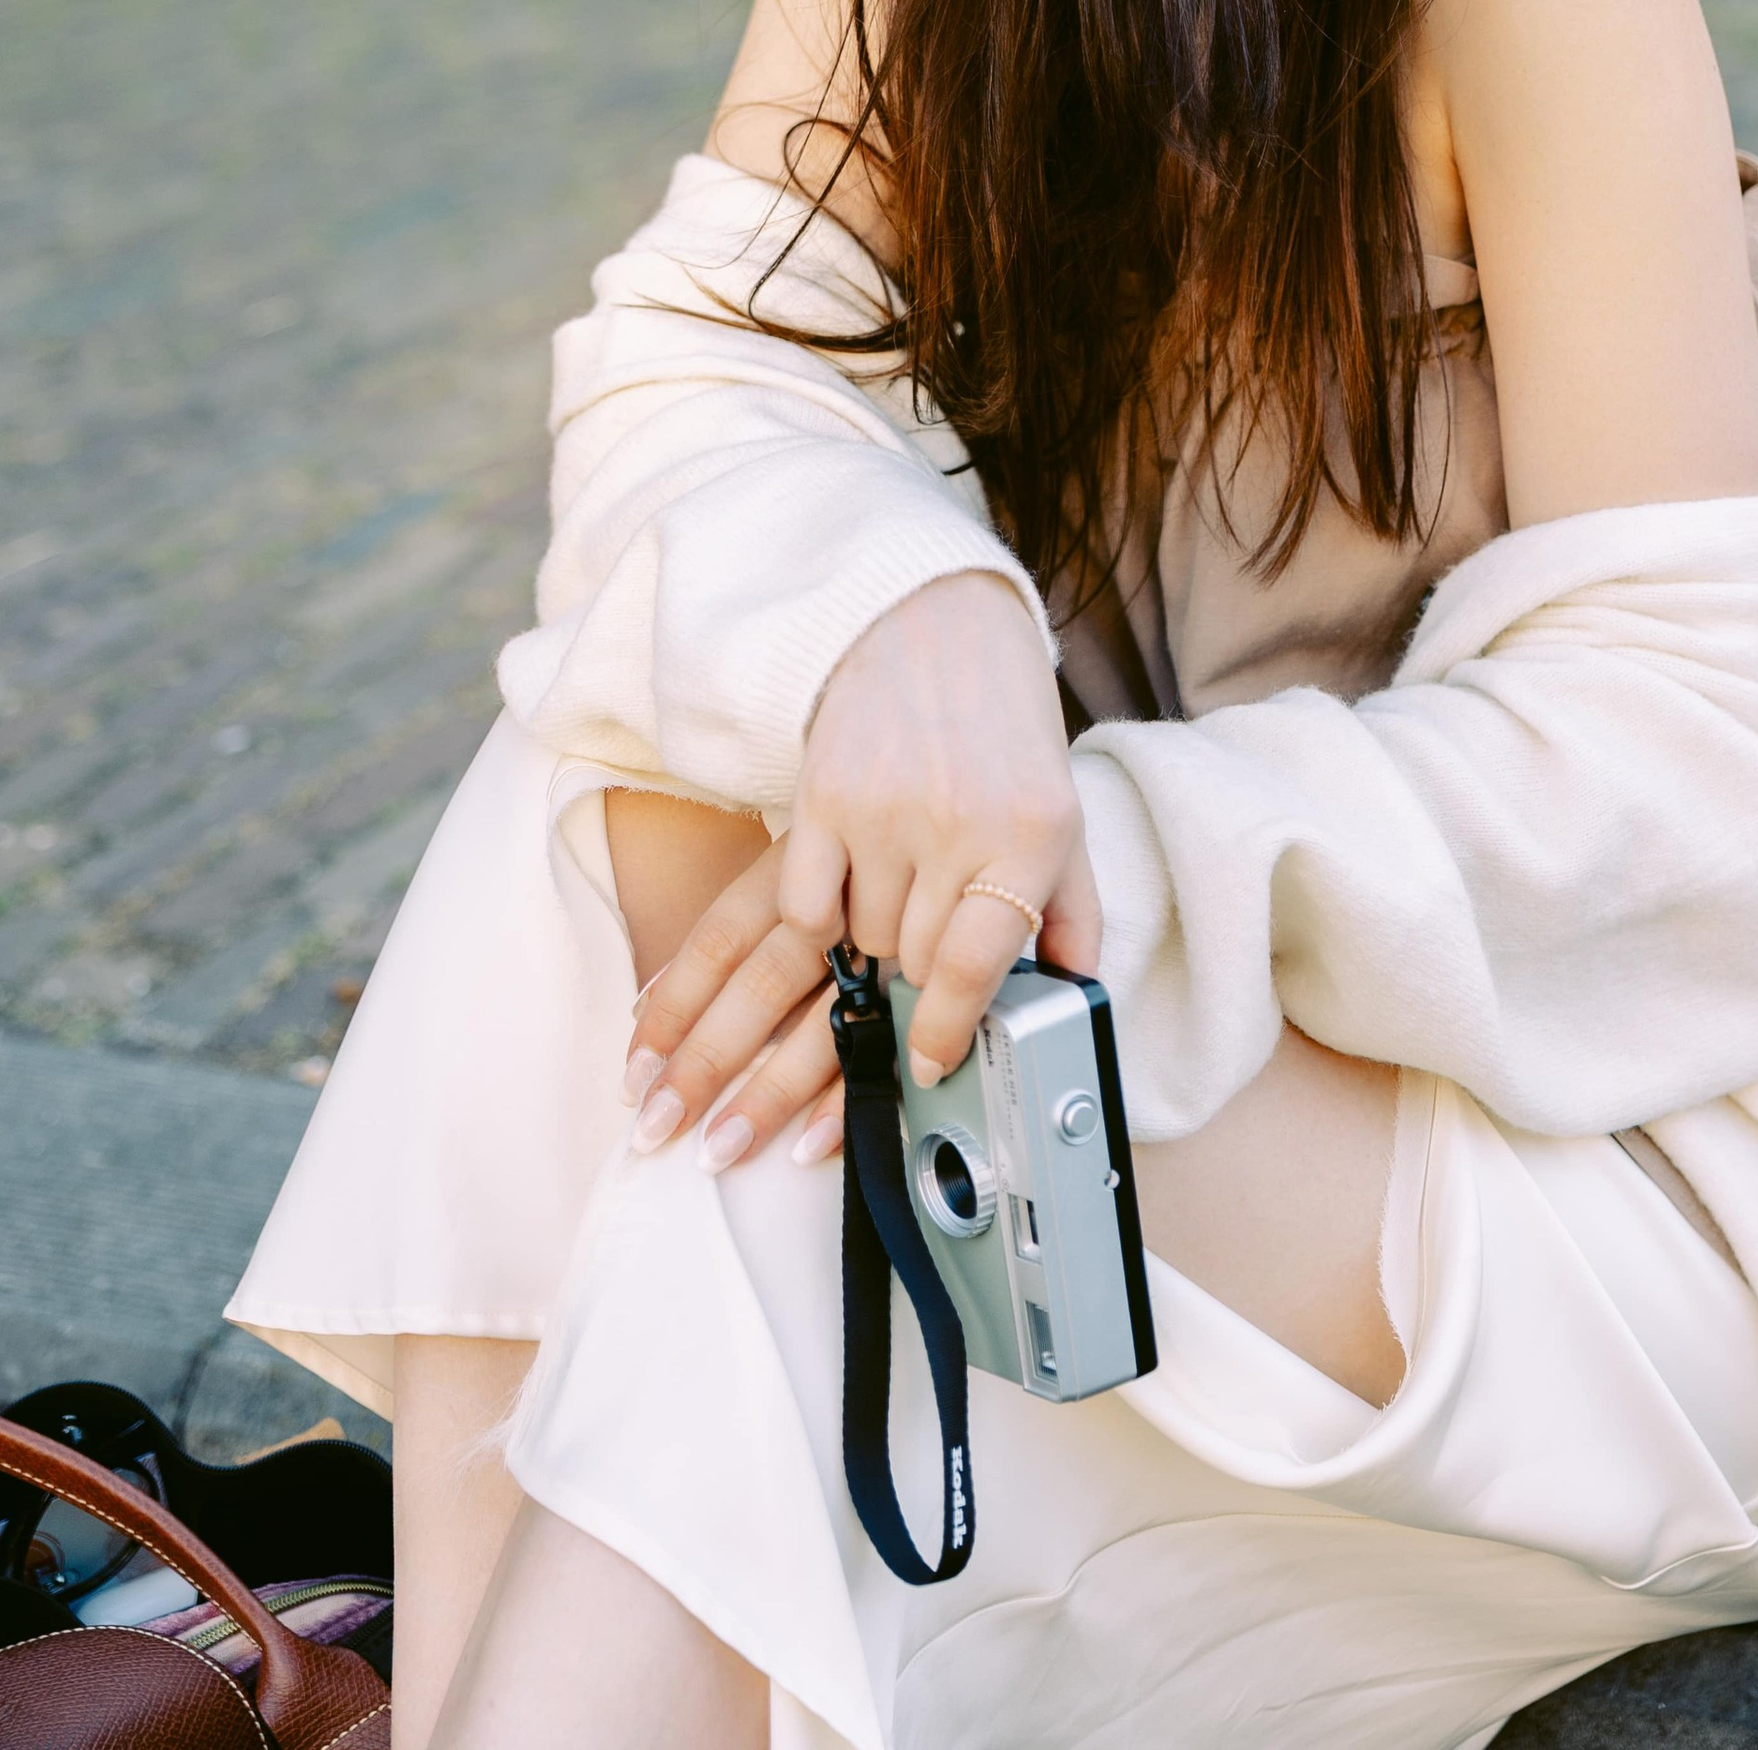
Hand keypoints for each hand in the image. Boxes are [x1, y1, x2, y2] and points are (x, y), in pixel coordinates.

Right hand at [619, 570, 1094, 1170]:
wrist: (936, 622)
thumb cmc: (1007, 735)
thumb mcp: (1064, 821)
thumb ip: (1069, 919)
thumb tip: (1070, 1009)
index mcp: (1027, 841)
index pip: (981, 958)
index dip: (950, 1024)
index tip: (926, 1067)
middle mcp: (951, 831)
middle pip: (891, 971)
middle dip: (825, 1057)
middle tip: (753, 1134)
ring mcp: (879, 816)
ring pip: (825, 951)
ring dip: (761, 1026)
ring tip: (687, 1106)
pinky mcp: (822, 801)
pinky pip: (782, 904)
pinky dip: (755, 957)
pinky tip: (706, 1006)